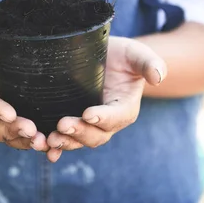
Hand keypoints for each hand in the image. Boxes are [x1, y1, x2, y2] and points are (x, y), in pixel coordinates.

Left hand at [45, 36, 165, 161]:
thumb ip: (149, 63)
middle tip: (62, 125)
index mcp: (125, 108)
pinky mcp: (74, 123)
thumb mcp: (137, 54)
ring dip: (65, 142)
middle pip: (96, 135)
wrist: (105, 57)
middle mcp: (108, 122)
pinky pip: (66, 140)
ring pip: (79, 141)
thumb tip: (158, 77)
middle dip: (80, 132)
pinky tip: (44, 148)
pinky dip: (56, 147)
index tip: (88, 113)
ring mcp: (90, 125)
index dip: (103, 118)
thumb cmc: (124, 56)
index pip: (117, 117)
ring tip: (50, 139)